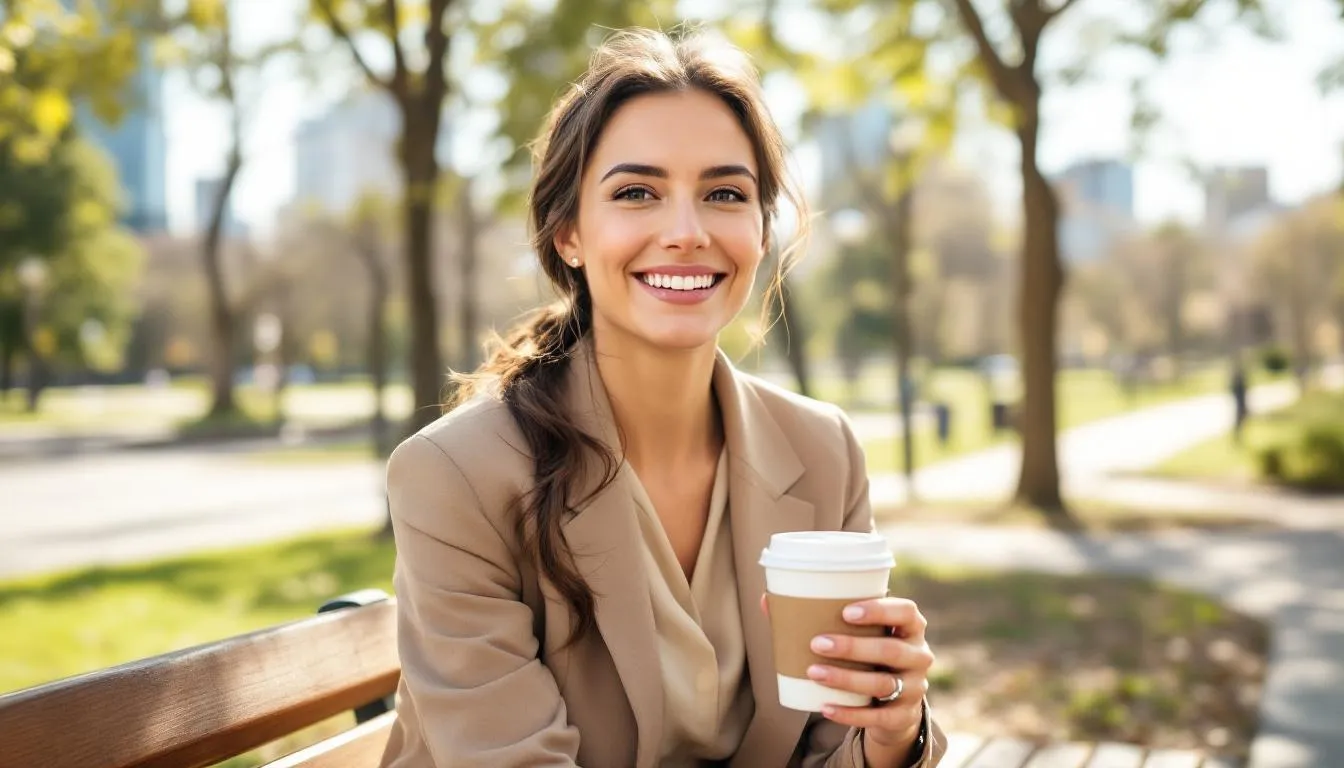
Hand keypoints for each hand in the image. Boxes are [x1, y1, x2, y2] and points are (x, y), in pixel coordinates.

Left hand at [801, 597, 933, 764]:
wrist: (894, 703)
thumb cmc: (868, 655)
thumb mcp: (859, 635)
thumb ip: (822, 615)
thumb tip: (768, 600)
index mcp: (910, 627)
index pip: (906, 612)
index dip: (880, 610)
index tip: (846, 611)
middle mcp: (919, 656)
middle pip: (891, 650)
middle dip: (853, 647)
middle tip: (817, 643)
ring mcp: (914, 688)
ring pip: (882, 684)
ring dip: (846, 678)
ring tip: (814, 672)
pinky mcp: (902, 716)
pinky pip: (878, 717)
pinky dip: (850, 714)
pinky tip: (824, 707)